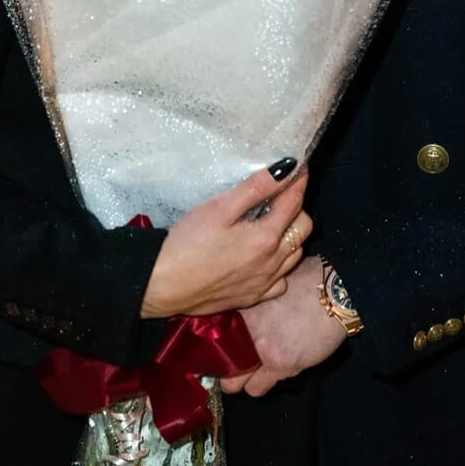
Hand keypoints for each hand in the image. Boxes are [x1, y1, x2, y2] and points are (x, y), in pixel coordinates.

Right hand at [140, 165, 310, 319]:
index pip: (295, 202)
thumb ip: (256, 188)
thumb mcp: (220, 208)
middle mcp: (273, 262)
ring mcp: (264, 283)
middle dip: (297, 207)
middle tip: (280, 194)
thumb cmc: (187, 243)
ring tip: (272, 221)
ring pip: (296, 254)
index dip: (299, 181)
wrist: (161, 285)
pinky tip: (264, 256)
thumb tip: (287, 168)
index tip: (299, 167)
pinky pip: (281, 280)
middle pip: (303, 228)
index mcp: (266, 237)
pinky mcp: (252, 298)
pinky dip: (281, 264)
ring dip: (291, 235)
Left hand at [220, 258, 346, 396]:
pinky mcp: (278, 364)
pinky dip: (260, 385)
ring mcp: (259, 348)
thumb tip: (238, 317)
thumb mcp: (270, 287)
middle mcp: (243, 328)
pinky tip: (270, 374)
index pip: (209, 336)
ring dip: (243, 379)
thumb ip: (250, 303)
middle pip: (217, 362)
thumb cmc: (307, 282)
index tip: (217, 351)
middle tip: (233, 365)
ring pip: (233, 383)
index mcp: (239, 306)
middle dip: (225, 367)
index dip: (214, 345)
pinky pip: (256, 389)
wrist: (333, 291)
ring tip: (254, 371)